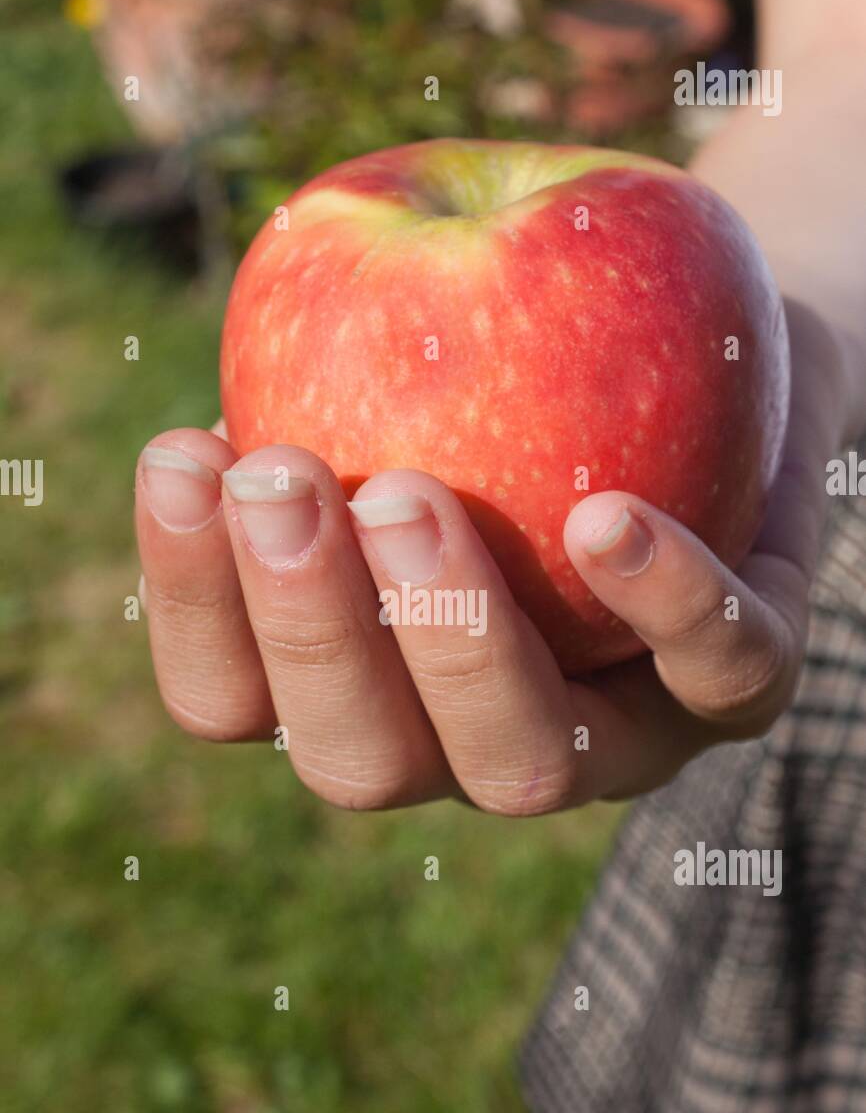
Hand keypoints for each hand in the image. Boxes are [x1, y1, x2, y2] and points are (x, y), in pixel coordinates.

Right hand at [134, 300, 845, 814]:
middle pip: (361, 764)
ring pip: (522, 769)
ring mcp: (614, 735)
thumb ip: (316, 383)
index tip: (184, 453)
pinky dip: (665, 606)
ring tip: (408, 489)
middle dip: (309, 630)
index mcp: (368, 682)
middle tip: (285, 476)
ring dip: (450, 636)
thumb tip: (210, 414)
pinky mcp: (741, 684)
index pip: (237, 700)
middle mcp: (473, 738)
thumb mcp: (406, 344)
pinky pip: (721, 677)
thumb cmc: (518, 351)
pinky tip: (603, 520)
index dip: (193, 601)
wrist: (703, 349)